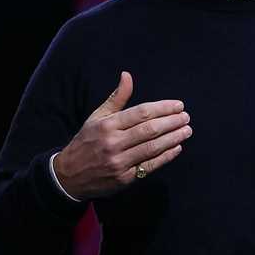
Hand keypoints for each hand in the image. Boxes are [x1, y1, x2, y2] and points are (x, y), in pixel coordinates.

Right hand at [52, 71, 191, 199]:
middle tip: (186, 117)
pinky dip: (166, 156)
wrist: (68, 176)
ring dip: (173, 138)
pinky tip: (177, 148)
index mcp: (107, 125)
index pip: (141, 113)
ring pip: (152, 147)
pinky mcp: (124, 179)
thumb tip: (127, 75)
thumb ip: (116, 98)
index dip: (163, 108)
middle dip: (172, 122)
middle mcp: (113, 143)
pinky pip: (149, 166)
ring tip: (186, 130)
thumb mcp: (97, 117)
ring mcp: (119, 162)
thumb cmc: (87, 141)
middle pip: (149, 130)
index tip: (179, 105)